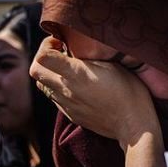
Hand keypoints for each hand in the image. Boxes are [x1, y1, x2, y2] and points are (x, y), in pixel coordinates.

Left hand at [30, 37, 161, 151]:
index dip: (46, 45)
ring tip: (66, 69)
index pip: (42, 58)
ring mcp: (65, 104)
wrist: (132, 124)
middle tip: (58, 53)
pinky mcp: (70, 114)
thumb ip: (88, 57)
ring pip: (42, 85)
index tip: (59, 42)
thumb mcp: (111, 64)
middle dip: (42, 58)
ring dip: (49, 74)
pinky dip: (57, 88)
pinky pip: (54, 98)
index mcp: (75, 74)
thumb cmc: (128, 90)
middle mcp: (65, 90)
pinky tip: (74, 85)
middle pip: (35, 71)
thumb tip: (74, 49)